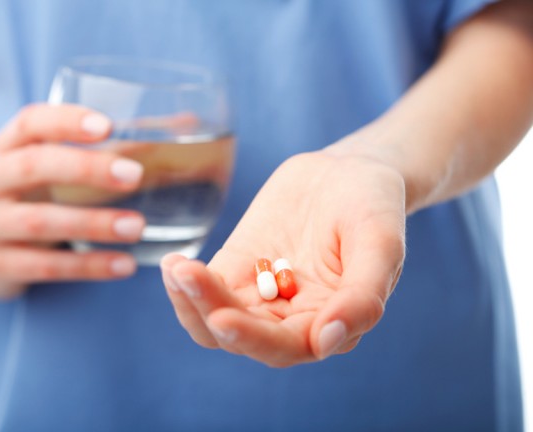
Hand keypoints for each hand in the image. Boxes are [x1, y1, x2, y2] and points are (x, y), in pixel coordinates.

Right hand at [0, 104, 144, 298]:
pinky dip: (87, 266)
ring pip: (38, 221)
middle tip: (134, 176)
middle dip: (85, 168)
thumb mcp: (50, 171)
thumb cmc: (30, 198)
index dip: (66, 121)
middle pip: (32, 166)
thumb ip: (104, 152)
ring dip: (92, 224)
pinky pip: (44, 267)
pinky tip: (124, 265)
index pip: (30, 123)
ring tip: (137, 226)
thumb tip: (181, 126)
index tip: (107, 126)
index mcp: (3, 148)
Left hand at [161, 149, 405, 366]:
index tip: (224, 318)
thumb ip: (362, 297)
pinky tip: (173, 263)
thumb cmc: (374, 206)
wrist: (347, 171)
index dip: (254, 339)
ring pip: (216, 320)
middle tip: (188, 278)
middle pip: (243, 337)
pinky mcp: (237, 270)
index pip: (287, 347)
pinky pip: (206, 288)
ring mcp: (261, 296)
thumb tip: (326, 344)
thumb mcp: (380, 245)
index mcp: (331, 324)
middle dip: (213, 313)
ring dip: (192, 302)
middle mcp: (292, 320)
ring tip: (178, 270)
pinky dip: (186, 282)